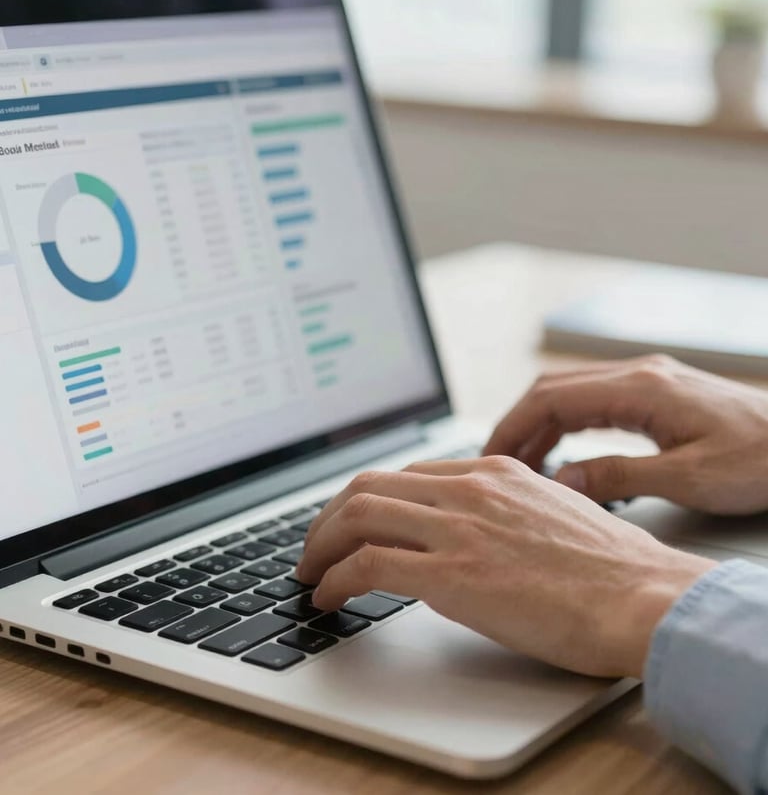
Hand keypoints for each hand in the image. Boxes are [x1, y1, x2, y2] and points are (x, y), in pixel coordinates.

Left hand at [296, 457, 713, 677]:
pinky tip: (328, 597)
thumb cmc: (613, 569)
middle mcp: (470, 489)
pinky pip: (367, 565)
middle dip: (329, 518)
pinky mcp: (453, 573)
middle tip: (315, 547)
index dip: (367, 501)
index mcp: (494, 472)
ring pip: (358, 515)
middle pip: (368, 485)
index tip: (352, 524)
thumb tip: (473, 534)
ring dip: (320, 545)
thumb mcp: (553, 514)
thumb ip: (506, 512)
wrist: (644, 597)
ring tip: (310, 573)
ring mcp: (460, 527)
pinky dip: (335, 578)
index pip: (406, 474)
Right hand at [484, 354, 767, 514]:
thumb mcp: (688, 479)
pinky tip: (560, 453)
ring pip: (571, 392)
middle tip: (494, 462)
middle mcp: (639, 374)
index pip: (553, 397)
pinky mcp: (656, 392)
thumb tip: (561, 481)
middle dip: (518, 424)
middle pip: (554, 389)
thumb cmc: (761, 461)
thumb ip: (619, 476)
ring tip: (521, 464)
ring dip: (540, 425)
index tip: (491, 455)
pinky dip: (567, 425)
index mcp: (643, 388)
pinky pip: (594, 401)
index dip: (514, 426)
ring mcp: (647, 380)